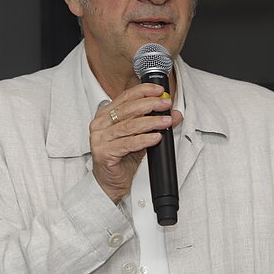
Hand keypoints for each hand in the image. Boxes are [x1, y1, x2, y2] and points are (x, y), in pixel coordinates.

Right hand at [89, 83, 183, 202]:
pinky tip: (155, 137)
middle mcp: (100, 124)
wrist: (111, 182)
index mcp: (105, 115)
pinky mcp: (103, 153)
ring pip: (130, 126)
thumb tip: (174, 114)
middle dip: (151, 105)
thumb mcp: (141, 137)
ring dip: (151, 122)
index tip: (159, 91)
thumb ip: (155, 124)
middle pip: (128, 109)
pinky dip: (144, 139)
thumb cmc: (121, 159)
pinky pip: (128, 143)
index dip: (143, 91)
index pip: (125, 97)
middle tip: (166, 104)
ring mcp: (100, 138)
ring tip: (166, 121)